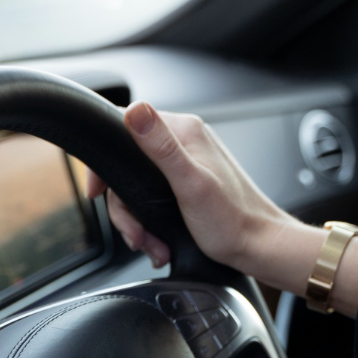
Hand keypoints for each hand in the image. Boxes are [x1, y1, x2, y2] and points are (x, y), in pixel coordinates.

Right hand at [88, 103, 357, 316]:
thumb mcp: (190, 184)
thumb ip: (161, 147)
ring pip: (140, 188)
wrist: (259, 247)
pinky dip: (152, 224)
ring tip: (152, 245)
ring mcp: (187, 163)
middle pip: (129, 167)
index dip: (106, 165)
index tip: (98, 192)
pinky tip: (160, 242)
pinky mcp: (189, 185)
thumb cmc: (232, 222)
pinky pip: (154, 198)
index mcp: (183, 132)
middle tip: (137, 235)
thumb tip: (135, 110)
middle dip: (127, 208)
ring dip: (139, 222)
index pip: (124, 130)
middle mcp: (184, 142)